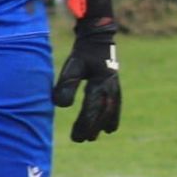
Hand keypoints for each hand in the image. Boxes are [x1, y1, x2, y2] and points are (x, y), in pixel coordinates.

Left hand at [52, 0, 120, 141]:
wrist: (99, 36)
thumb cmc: (83, 52)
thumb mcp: (72, 66)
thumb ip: (66, 85)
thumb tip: (60, 106)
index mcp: (101, 82)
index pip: (92, 109)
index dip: (85, 124)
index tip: (76, 137)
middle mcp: (111, 86)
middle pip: (103, 113)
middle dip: (93, 127)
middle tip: (82, 140)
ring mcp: (115, 86)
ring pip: (112, 110)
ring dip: (103, 124)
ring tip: (95, 136)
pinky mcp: (115, 85)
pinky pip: (116, 105)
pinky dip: (113, 116)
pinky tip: (109, 126)